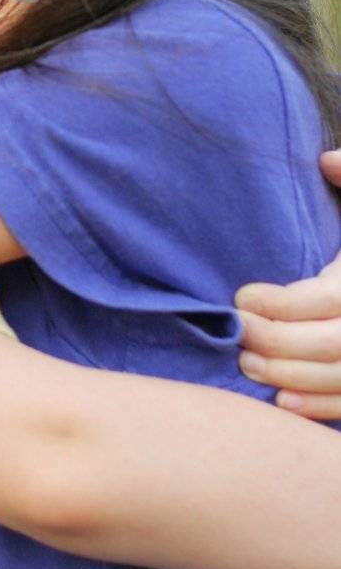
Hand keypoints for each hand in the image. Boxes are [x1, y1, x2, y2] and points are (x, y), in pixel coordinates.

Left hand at [235, 148, 340, 418]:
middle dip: (278, 342)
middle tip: (237, 331)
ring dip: (289, 378)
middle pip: (334, 344)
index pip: (330, 299)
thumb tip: (326, 159)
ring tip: (246, 363)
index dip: (283, 303)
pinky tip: (281, 401)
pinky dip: (319, 408)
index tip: (242, 295)